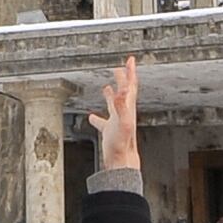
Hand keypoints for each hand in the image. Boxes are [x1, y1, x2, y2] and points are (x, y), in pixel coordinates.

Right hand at [88, 54, 141, 172]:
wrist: (121, 162)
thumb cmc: (122, 144)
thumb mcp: (122, 123)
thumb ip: (121, 107)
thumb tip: (121, 91)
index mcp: (128, 108)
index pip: (130, 86)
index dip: (131, 72)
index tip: (131, 59)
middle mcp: (124, 113)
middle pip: (124, 91)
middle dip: (123, 78)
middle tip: (122, 66)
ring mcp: (117, 122)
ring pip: (114, 105)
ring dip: (111, 94)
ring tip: (107, 87)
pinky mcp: (110, 132)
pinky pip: (102, 121)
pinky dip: (97, 117)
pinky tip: (91, 116)